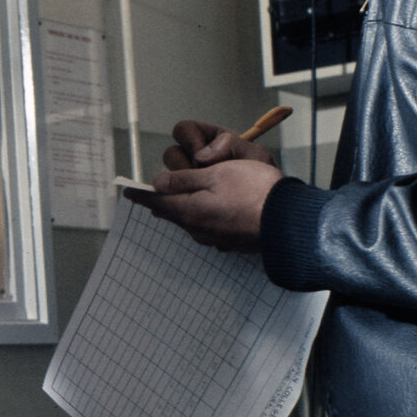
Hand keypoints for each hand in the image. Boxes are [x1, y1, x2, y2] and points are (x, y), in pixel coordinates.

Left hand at [136, 118, 283, 251]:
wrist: (289, 221)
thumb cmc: (255, 192)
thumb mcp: (215, 175)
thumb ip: (184, 179)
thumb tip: (157, 183)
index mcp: (189, 211)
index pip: (156, 201)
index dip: (141, 194)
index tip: (127, 190)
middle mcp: (196, 229)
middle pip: (171, 212)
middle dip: (162, 200)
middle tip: (152, 191)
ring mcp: (213, 238)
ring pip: (189, 220)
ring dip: (182, 208)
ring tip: (178, 197)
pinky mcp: (228, 241)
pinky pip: (206, 227)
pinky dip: (201, 215)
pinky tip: (208, 209)